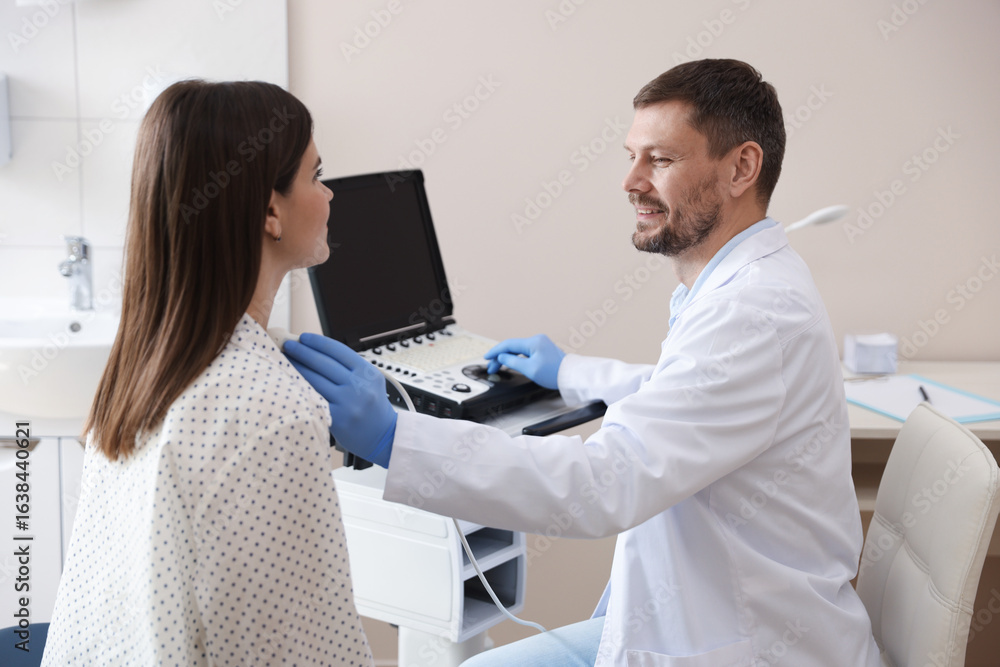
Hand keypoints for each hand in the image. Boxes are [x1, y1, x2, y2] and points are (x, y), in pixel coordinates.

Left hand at [283, 333, 395, 467]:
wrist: (384, 436)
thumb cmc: (373, 407)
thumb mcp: (370, 381)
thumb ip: (349, 368)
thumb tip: (317, 351)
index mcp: (368, 373)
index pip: (338, 351)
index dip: (318, 342)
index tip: (304, 337)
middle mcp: (359, 386)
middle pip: (324, 363)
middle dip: (302, 352)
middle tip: (288, 345)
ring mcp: (348, 403)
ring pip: (315, 380)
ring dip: (297, 368)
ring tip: (285, 361)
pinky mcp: (337, 418)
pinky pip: (314, 398)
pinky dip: (301, 389)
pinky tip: (291, 383)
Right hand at [483, 334, 564, 389]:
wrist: (571, 376)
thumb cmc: (554, 373)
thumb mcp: (530, 369)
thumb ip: (513, 362)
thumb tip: (502, 357)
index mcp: (533, 342)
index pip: (508, 345)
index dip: (495, 351)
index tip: (486, 358)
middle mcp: (537, 340)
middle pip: (512, 347)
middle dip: (500, 357)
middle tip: (491, 368)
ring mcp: (540, 344)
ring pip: (518, 350)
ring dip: (507, 358)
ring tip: (498, 367)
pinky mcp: (543, 350)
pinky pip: (525, 352)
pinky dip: (516, 358)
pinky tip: (510, 363)